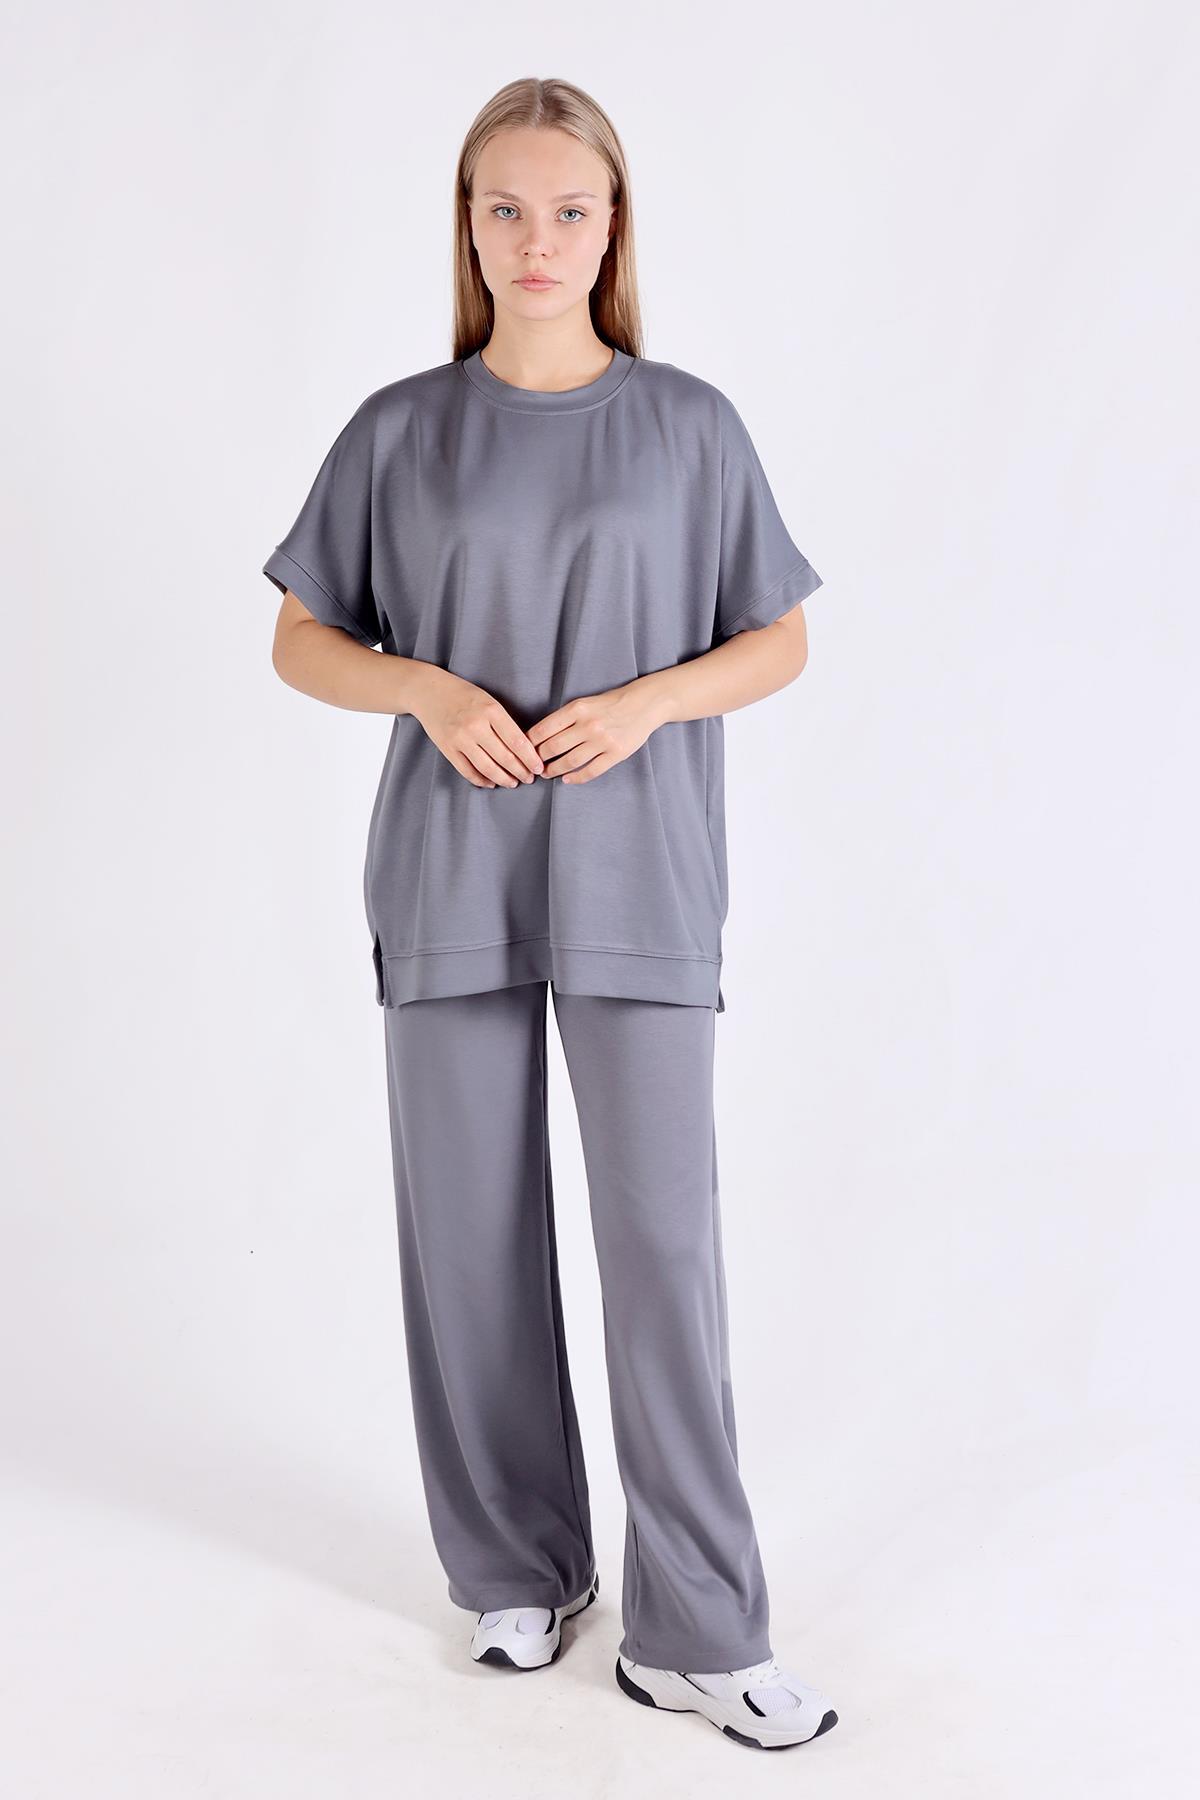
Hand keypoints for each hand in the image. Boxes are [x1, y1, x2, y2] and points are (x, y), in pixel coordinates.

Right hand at [411, 668, 543, 788]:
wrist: (429, 691)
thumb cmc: (464, 695)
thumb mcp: (488, 701)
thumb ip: (503, 723)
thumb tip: (523, 749)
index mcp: (491, 710)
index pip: (517, 741)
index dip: (530, 758)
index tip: (538, 768)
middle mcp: (476, 725)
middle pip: (505, 757)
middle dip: (520, 771)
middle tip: (529, 778)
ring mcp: (460, 738)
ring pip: (487, 768)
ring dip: (503, 779)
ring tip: (513, 783)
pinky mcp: (448, 749)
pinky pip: (467, 771)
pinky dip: (481, 780)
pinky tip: (491, 782)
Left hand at [526, 681, 664, 784]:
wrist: (645, 704)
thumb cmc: (611, 703)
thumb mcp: (585, 703)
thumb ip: (565, 718)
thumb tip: (540, 736)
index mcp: (577, 709)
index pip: (544, 729)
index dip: (529, 743)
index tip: (522, 750)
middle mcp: (589, 725)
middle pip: (553, 747)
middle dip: (538, 759)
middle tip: (531, 766)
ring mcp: (603, 741)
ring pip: (570, 761)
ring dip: (553, 770)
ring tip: (546, 774)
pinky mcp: (616, 754)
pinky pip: (591, 770)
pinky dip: (576, 778)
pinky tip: (567, 779)